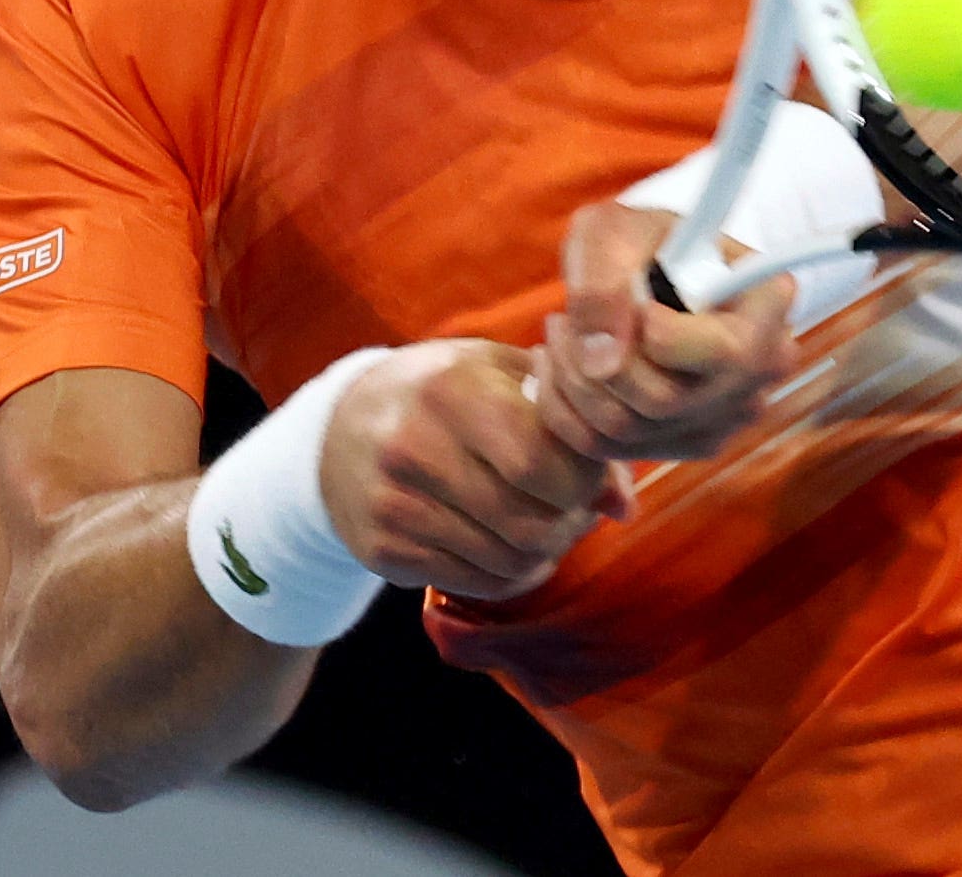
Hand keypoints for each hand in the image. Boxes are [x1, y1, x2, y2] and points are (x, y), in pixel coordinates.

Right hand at [319, 340, 632, 601]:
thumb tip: (622, 507)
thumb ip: (568, 427)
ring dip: (542, 556)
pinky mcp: (381, 549)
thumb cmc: (444, 392)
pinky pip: (472, 583)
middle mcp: (413, 447)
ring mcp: (392, 504)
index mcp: (452, 390)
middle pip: (524, 522)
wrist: (339, 428)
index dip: (579, 482)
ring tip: (548, 532)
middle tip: (576, 515)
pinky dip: (508, 577)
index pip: (538, 463)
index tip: (588, 478)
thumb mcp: (502, 377)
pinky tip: (512, 551)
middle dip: (567, 527)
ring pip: (502, 562)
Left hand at [536, 201, 797, 462]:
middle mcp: (761, 372)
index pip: (721, 353)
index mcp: (768, 306)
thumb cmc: (638, 241)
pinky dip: (566, 410)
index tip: (627, 298)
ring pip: (628, 431)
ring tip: (560, 333)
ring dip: (572, 381)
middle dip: (592, 359)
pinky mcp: (687, 444)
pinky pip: (609, 450)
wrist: (646, 267)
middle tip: (563, 319)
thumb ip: (604, 281)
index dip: (654, 332)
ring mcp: (728, 416)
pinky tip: (561, 366)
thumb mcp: (613, 231)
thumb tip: (602, 359)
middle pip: (663, 401)